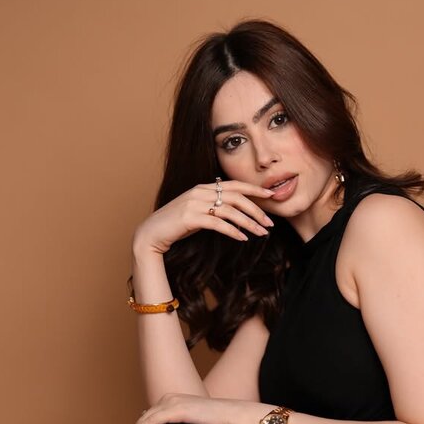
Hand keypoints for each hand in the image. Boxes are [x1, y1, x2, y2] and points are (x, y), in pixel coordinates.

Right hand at [132, 180, 276, 255]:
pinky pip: (217, 224)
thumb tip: (235, 213)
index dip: (254, 190)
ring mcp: (194, 204)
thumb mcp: (197, 211)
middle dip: (256, 210)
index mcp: (203, 187)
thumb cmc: (176, 225)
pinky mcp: (190, 218)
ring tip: (261, 234)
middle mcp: (200, 192)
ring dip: (249, 223)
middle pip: (236, 197)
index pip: (234, 184)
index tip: (271, 196)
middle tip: (270, 223)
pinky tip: (243, 239)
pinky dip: (232, 231)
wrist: (152, 233)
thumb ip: (213, 207)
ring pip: (230, 211)